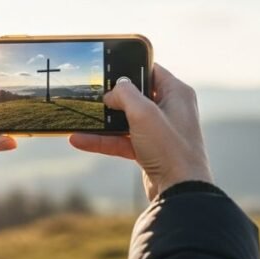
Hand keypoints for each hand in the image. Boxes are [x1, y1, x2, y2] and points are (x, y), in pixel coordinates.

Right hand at [69, 64, 211, 200]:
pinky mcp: (149, 150)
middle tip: (90, 93)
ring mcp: (159, 131)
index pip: (151, 70)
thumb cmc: (169, 149)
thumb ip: (125, 93)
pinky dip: (103, 140)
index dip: (130, 67)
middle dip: (112, 96)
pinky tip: (80, 140)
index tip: (107, 67)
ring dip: (103, 121)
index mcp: (177, 93)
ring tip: (79, 118)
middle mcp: (170, 109)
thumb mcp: (144, 113)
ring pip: (126, 120)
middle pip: (136, 95)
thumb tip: (113, 90)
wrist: (180, 192)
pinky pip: (123, 140)